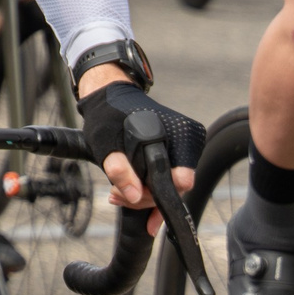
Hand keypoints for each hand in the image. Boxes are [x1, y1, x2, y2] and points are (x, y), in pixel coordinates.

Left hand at [76, 77, 202, 220]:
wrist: (110, 97)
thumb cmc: (107, 117)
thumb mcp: (105, 144)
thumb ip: (120, 170)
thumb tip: (136, 196)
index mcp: (179, 135)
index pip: (181, 180)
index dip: (157, 194)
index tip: (131, 196)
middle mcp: (188, 140)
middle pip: (175, 187)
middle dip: (145, 197)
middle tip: (115, 195)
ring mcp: (184, 146)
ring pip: (170, 185)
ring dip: (144, 194)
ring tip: (116, 193)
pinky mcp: (176, 150)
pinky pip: (167, 177)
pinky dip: (150, 188)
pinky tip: (131, 196)